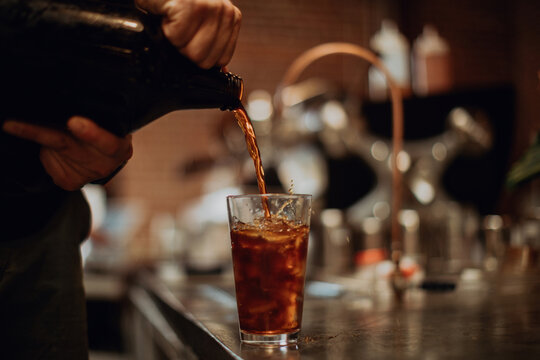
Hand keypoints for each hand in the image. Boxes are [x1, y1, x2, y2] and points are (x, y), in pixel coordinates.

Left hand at [2, 117, 132, 190]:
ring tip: (22, 124)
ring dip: (39, 135)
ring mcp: (86, 176)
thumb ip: (96, 115)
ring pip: (53, 150)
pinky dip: (46, 151)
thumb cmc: (107, 131)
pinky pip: (49, 162)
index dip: (91, 134)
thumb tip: (65, 96)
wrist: (104, 158)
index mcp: (120, 148)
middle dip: (41, 134)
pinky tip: (54, 147)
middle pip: (69, 147)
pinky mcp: (69, 182)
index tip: (73, 122)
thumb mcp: (110, 122)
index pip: (108, 142)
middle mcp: (104, 165)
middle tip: (12, 124)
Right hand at [136, 0, 241, 68]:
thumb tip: (223, 71)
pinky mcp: (190, 5)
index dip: (198, 54)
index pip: (221, 61)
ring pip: (193, 53)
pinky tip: (169, 14)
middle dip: (186, 48)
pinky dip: (166, 30)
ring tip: (174, 21)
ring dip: (176, 40)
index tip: (190, 35)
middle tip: (180, 28)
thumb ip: (213, 45)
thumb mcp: (199, 23)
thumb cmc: (175, 5)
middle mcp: (225, 10)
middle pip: (206, 60)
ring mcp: (210, 7)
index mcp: (231, 18)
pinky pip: (177, 39)